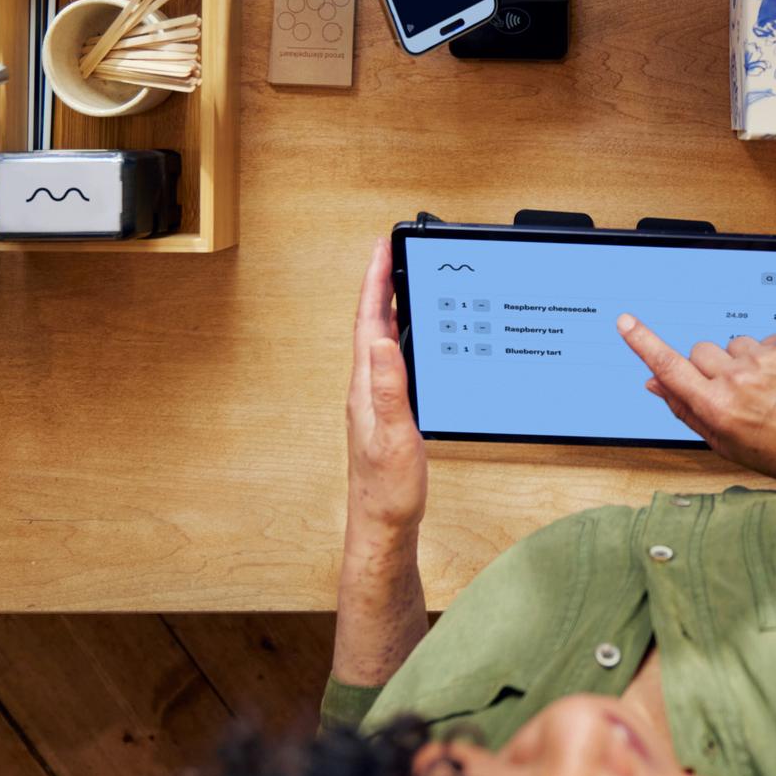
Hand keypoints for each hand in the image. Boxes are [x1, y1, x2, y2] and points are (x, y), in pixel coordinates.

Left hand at [345, 237, 425, 537]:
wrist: (382, 526)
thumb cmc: (387, 489)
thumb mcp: (394, 435)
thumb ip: (389, 388)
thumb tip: (379, 340)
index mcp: (366, 387)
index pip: (369, 323)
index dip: (376, 283)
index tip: (383, 249)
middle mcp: (366, 389)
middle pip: (371, 325)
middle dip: (382, 286)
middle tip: (393, 254)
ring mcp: (374, 401)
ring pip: (380, 343)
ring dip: (389, 310)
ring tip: (401, 284)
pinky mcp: (386, 413)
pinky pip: (391, 363)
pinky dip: (399, 340)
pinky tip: (409, 342)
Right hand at [615, 313, 775, 498]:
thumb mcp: (726, 444)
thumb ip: (686, 410)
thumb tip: (656, 384)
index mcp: (718, 408)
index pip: (669, 367)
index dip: (643, 342)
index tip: (626, 322)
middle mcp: (739, 380)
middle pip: (700, 352)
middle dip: (708, 368)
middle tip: (732, 392)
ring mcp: (766, 359)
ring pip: (732, 345)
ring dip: (742, 363)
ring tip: (767, 390)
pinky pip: (764, 340)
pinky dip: (770, 357)